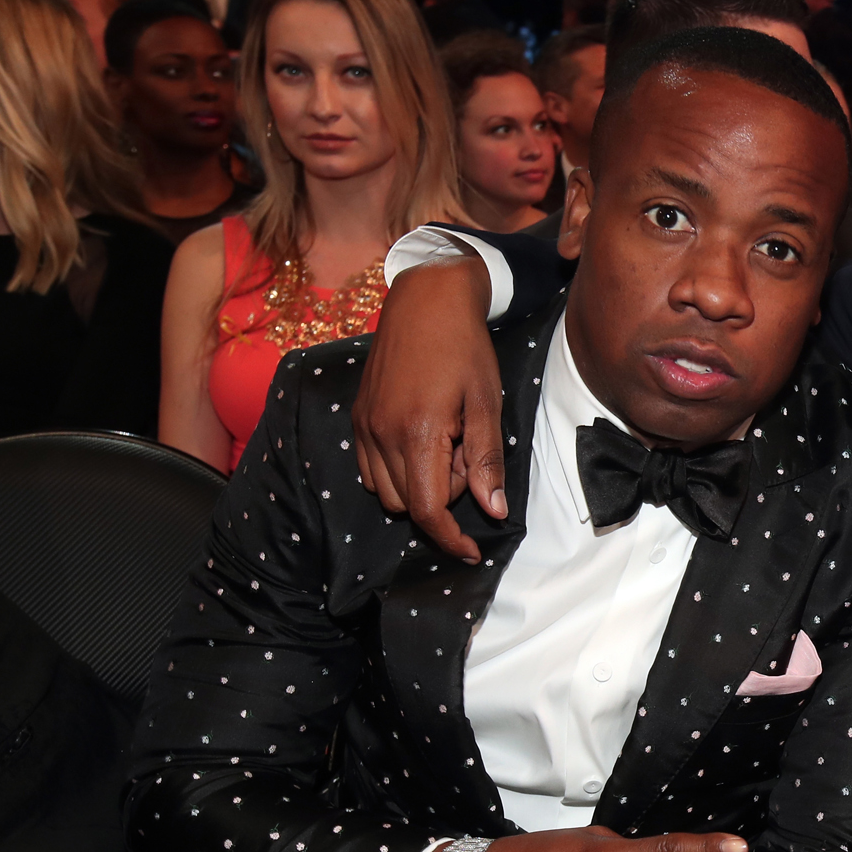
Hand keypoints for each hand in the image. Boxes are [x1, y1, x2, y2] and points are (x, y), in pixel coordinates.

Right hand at [352, 257, 504, 563]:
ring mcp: (364, 425)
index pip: (426, 509)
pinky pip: (371, 469)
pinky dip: (398, 471)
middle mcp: (380, 434)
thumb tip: (493, 511)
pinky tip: (425, 440)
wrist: (426, 300)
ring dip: (419, 485)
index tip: (470, 551)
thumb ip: (487, 460)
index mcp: (417, 432)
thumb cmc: (464, 348)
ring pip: (386, 491)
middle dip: (441, 498)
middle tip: (469, 455)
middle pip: (406, 505)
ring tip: (450, 444)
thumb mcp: (487, 403)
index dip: (449, 538)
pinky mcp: (358, 417)